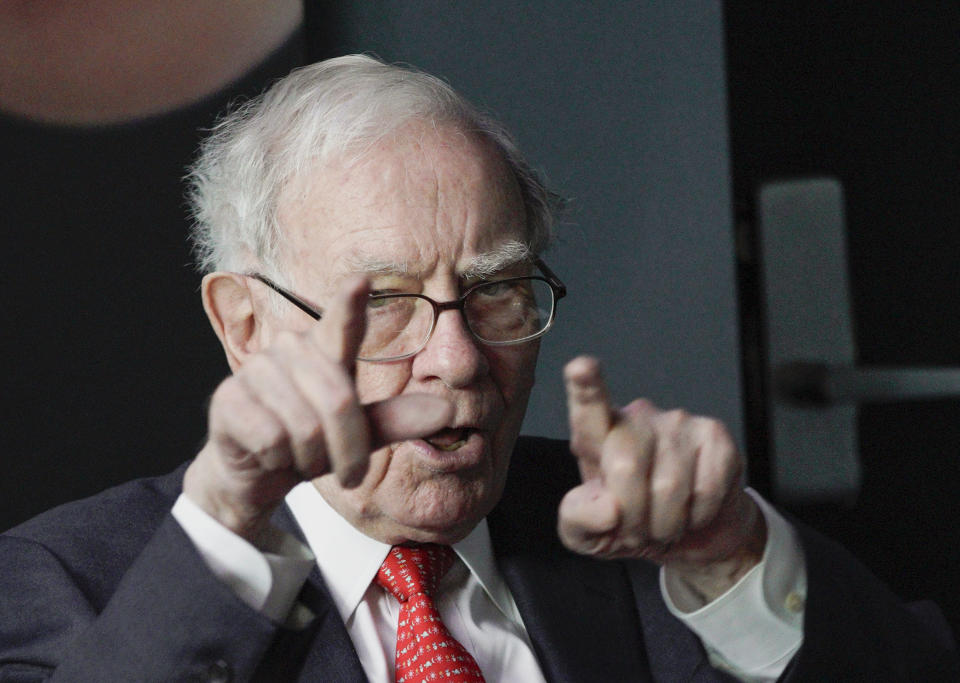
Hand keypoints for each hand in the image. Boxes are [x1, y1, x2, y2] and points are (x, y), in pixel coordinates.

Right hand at [183, 277, 452, 543]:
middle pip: (340, 402)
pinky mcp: (228, 398)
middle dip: (349, 451)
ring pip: (306, 427)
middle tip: (346, 473)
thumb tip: (447, 411)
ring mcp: (256, 369)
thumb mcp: (361, 434)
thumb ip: (398, 419)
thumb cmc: (312, 443)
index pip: (342, 322)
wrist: (257, 474)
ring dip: (311, 460)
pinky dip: (279, 461)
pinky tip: (270, 455)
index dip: (349, 304)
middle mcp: (290, 349)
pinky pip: (272, 439)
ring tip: (301, 458)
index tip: (360, 280)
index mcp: (327, 350)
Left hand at [558, 356, 764, 600]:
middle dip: (633, 515)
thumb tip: (608, 508)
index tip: (580, 369)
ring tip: (664, 523)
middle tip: (638, 529)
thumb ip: (578, 520)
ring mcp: (677, 422)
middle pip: (626, 467)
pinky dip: (698, 515)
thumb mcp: (589, 535)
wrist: (690, 534)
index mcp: (596, 436)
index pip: (588, 408)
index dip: (585, 387)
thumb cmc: (631, 524)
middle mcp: (635, 418)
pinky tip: (693, 510)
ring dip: (666, 523)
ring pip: (668, 486)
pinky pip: (706, 489)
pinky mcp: (714, 435)